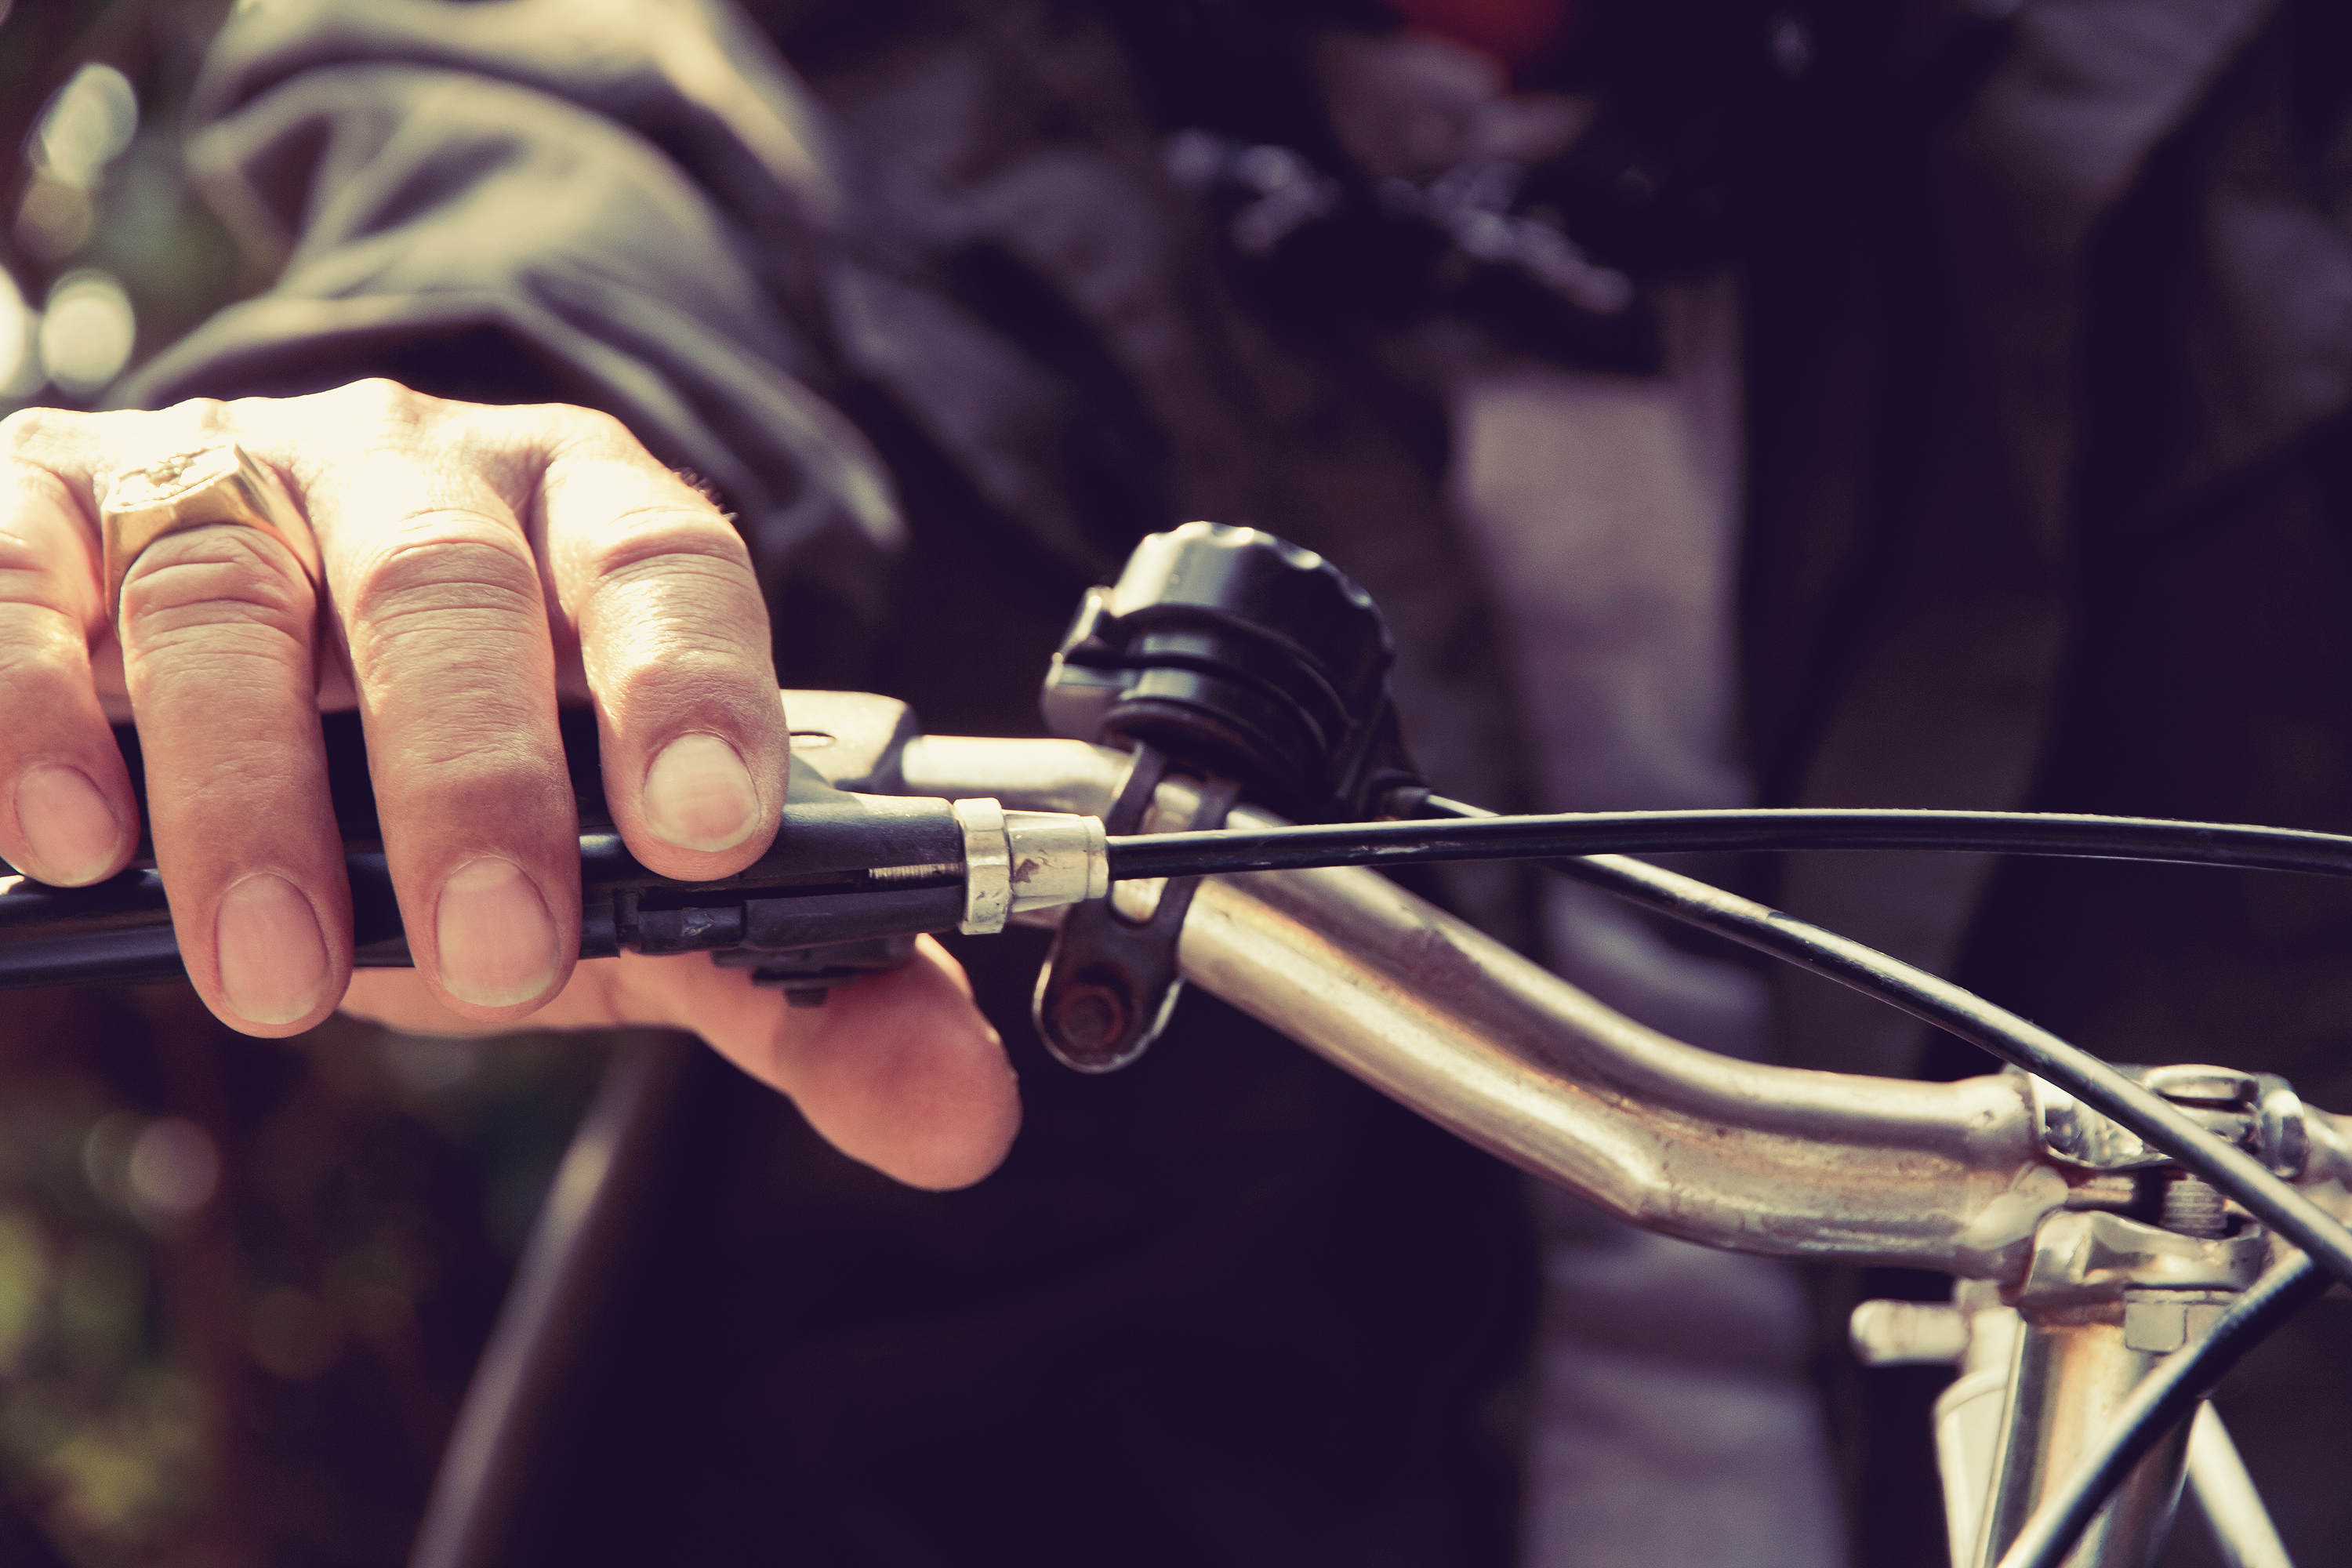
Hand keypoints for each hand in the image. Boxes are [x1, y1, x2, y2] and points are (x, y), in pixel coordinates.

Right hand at [0, 381, 1018, 1187]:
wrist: (270, 674)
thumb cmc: (475, 781)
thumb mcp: (647, 890)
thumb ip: (805, 992)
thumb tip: (965, 1115)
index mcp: (588, 527)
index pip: (667, 561)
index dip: (695, 681)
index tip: (708, 829)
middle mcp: (416, 472)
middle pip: (451, 583)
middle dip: (474, 773)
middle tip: (492, 958)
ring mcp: (225, 476)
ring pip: (230, 588)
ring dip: (251, 791)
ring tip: (280, 979)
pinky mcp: (47, 510)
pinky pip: (24, 574)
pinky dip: (33, 701)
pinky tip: (74, 836)